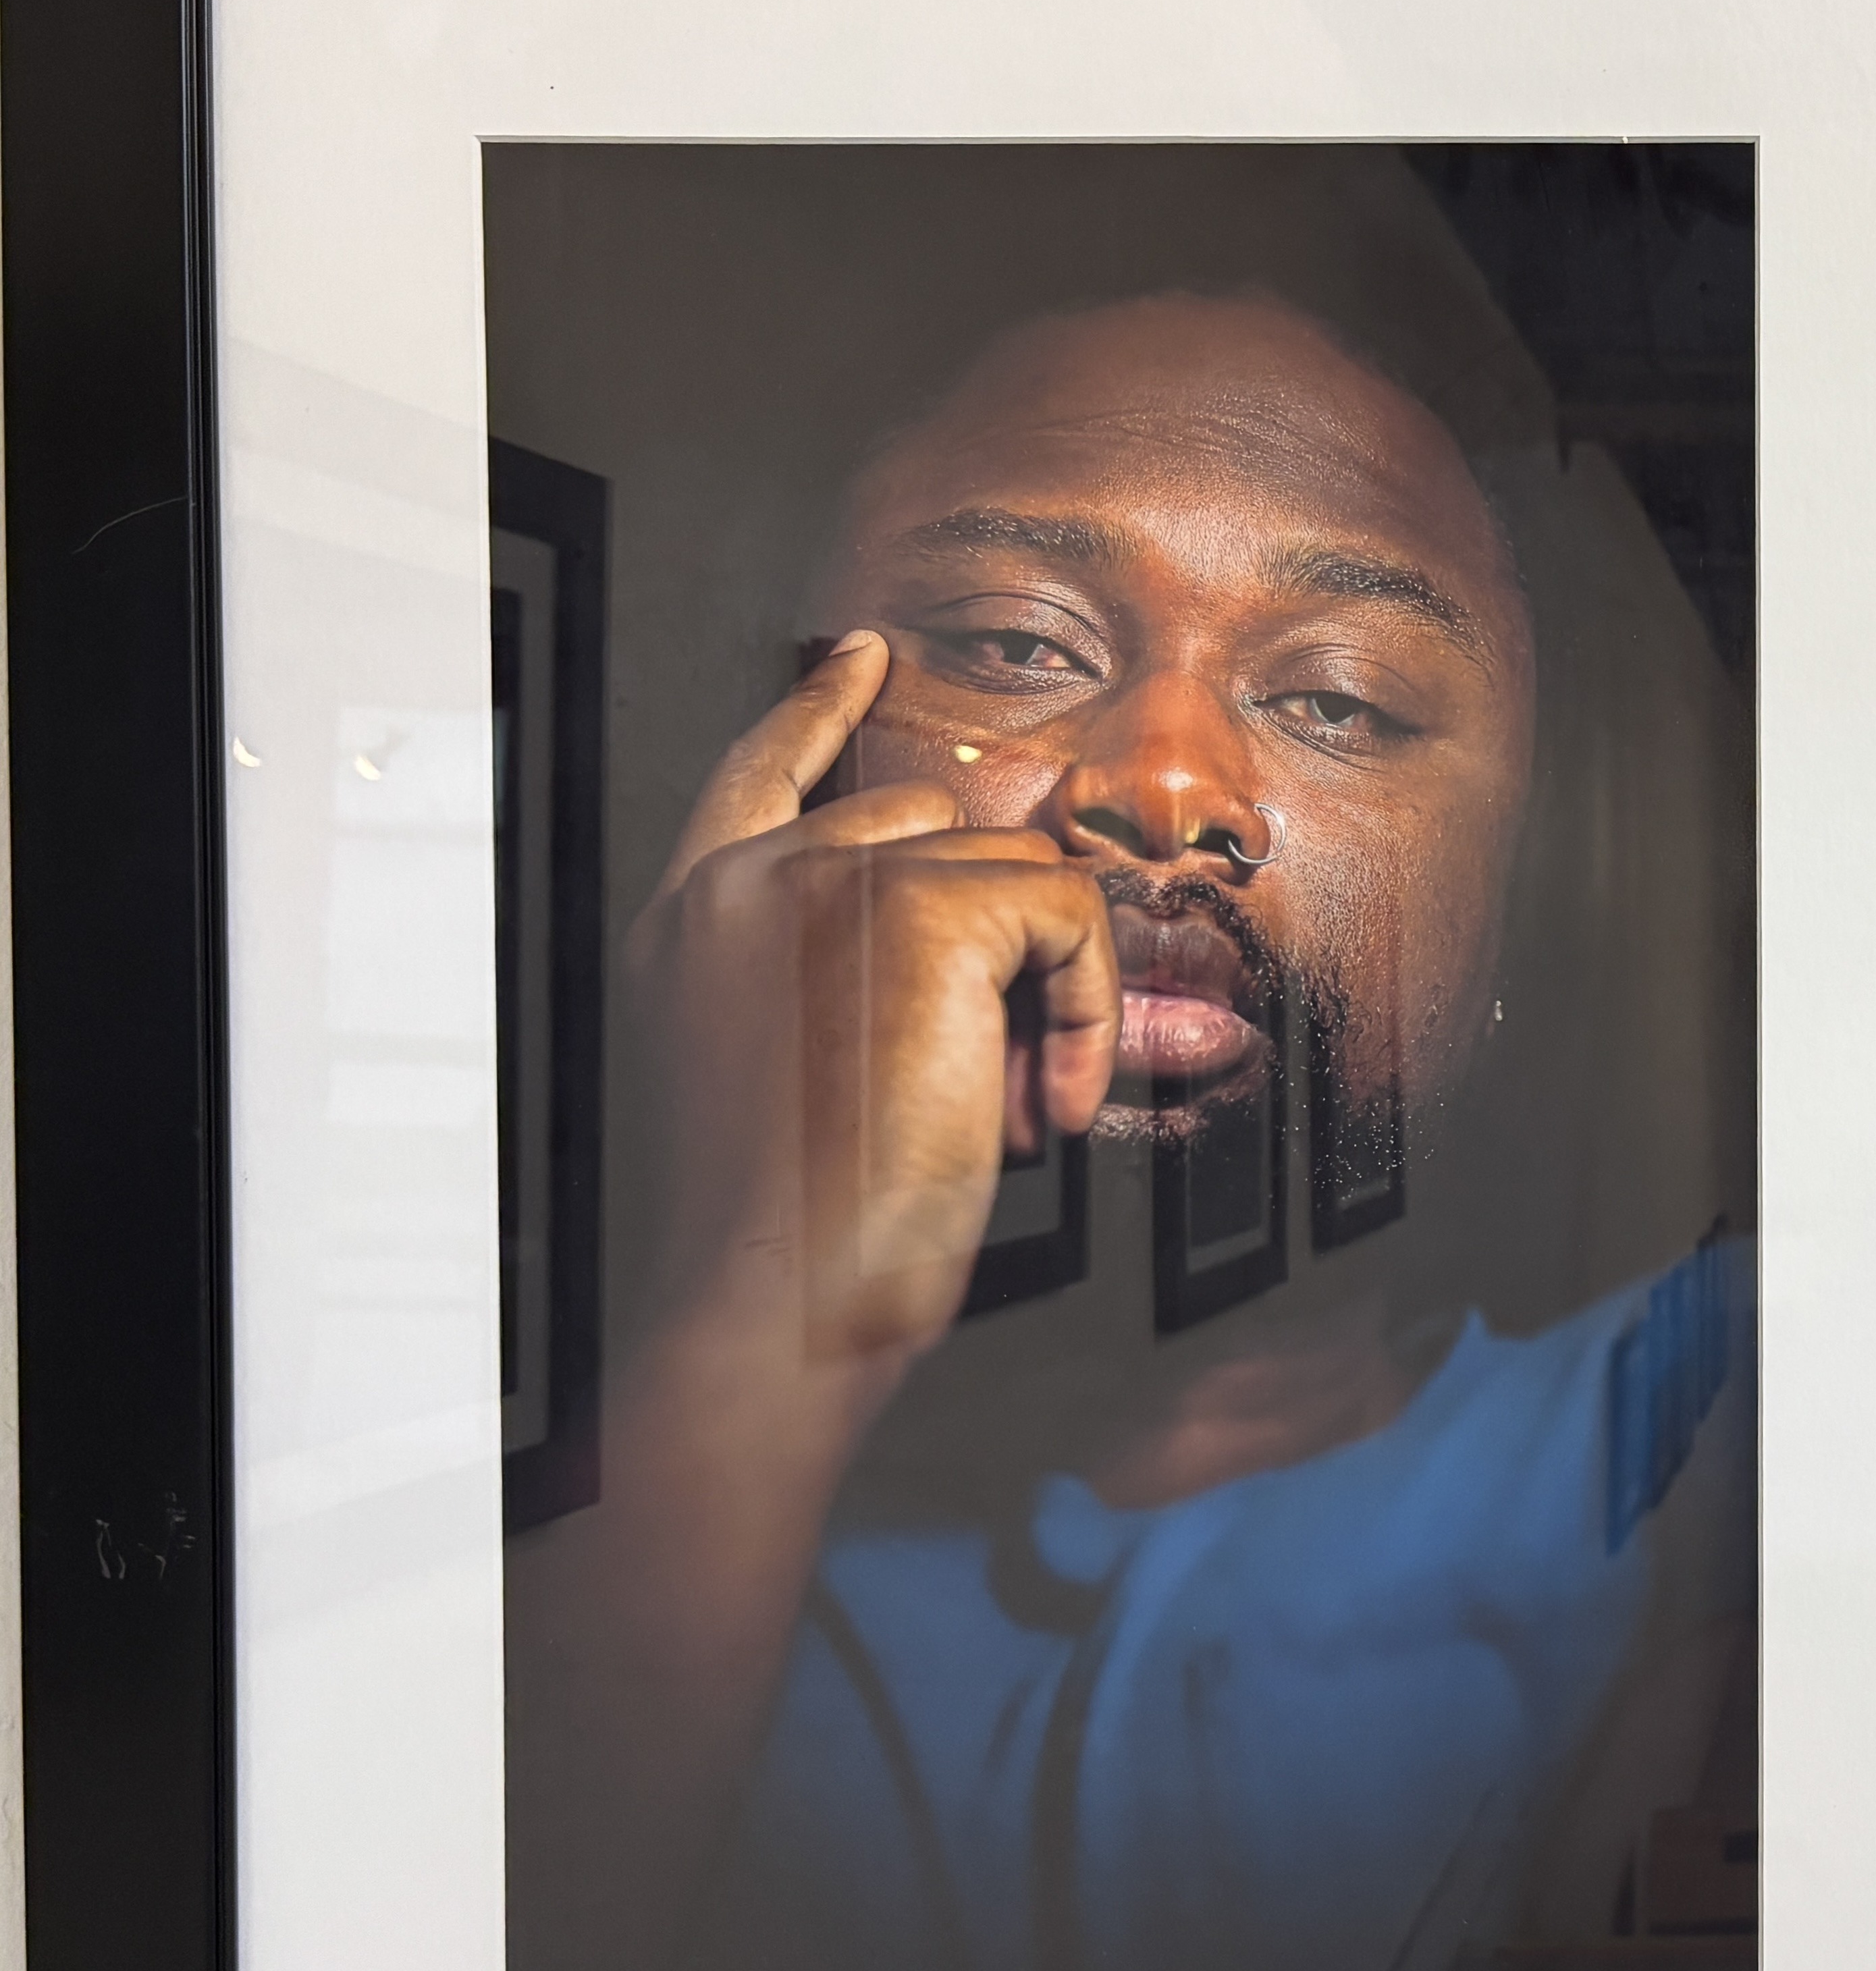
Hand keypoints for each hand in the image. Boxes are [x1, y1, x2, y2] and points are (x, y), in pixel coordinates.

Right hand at [625, 632, 1120, 1357]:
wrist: (771, 1313)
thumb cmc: (784, 1236)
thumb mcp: (801, 1075)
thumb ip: (864, 979)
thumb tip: (1024, 923)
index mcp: (692, 922)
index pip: (757, 770)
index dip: (818, 710)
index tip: (861, 657)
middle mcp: (740, 882)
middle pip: (929, 826)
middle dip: (994, 937)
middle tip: (996, 1081)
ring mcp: (821, 884)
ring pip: (1011, 871)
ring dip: (1045, 993)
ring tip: (1011, 1113)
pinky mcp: (918, 915)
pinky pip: (1067, 913)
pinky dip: (1089, 1013)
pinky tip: (1042, 1108)